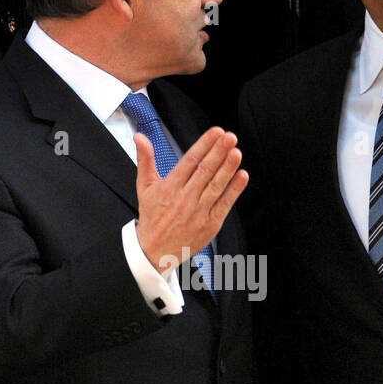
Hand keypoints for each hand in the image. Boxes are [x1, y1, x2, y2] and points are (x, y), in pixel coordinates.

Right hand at [135, 126, 246, 271]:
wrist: (154, 251)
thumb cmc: (152, 216)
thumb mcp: (144, 187)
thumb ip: (146, 160)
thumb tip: (140, 137)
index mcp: (170, 187)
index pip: (190, 161)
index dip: (204, 145)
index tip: (216, 132)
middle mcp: (184, 198)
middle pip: (205, 171)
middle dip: (219, 152)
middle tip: (230, 137)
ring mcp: (198, 212)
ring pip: (216, 186)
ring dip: (228, 168)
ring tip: (236, 152)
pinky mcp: (210, 225)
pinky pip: (224, 204)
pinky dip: (234, 190)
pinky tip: (242, 176)